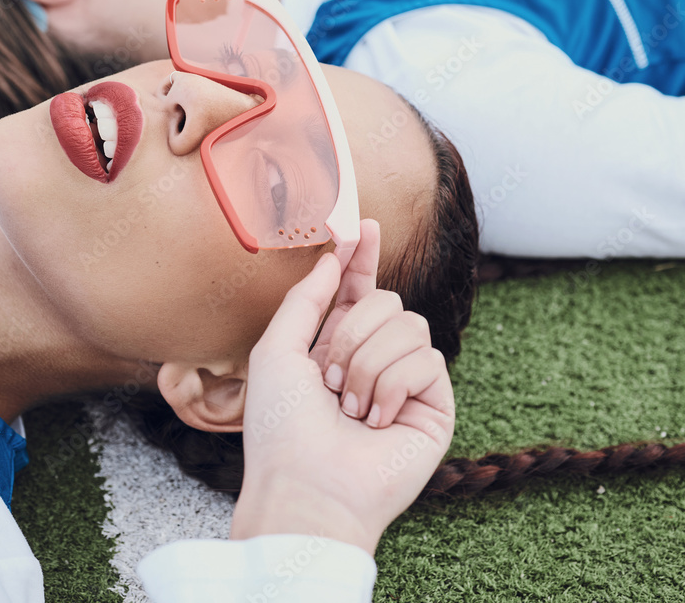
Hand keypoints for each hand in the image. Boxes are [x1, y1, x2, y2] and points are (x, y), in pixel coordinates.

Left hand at [231, 220, 454, 554]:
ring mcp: (405, 382)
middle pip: (385, 300)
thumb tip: (331, 258)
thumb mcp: (277, 351)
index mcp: (333, 346)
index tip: (363, 224)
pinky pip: (426, 358)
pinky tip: (377, 420)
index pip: (356, 290)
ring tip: (350, 407)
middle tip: (329, 380)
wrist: (308, 487)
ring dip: (367, 363)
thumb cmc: (282, 427)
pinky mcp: (434, 404)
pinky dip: (392, 385)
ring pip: (409, 323)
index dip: (362, 257)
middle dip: (350, 332)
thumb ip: (305, 300)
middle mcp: (373, 359)